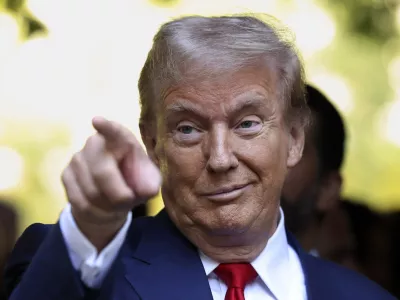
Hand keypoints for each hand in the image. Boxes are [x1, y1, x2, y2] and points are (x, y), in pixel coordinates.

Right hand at [61, 117, 160, 249]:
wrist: (110, 198)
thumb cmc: (134, 183)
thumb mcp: (148, 183)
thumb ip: (150, 184)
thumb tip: (147, 190)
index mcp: (121, 140)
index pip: (114, 132)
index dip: (107, 127)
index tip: (98, 121)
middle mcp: (96, 143)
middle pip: (102, 173)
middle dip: (118, 194)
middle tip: (130, 200)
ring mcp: (78, 158)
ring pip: (91, 191)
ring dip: (108, 205)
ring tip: (117, 203)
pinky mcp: (66, 174)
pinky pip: (80, 201)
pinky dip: (95, 211)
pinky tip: (102, 206)